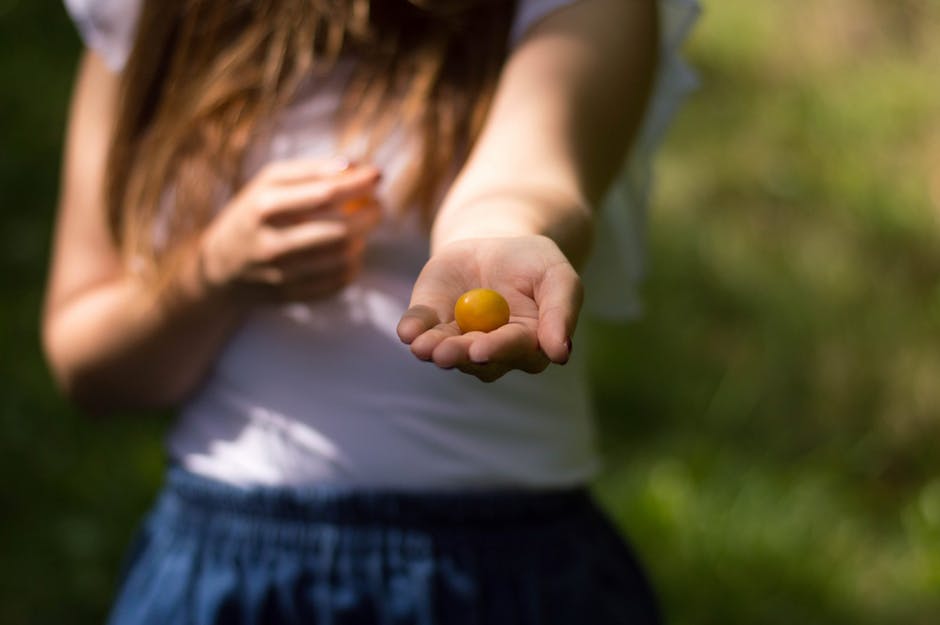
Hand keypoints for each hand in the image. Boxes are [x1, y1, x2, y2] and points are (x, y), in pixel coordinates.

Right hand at [196, 158, 380, 303]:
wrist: (219, 268)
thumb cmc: (251, 215)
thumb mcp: (266, 183)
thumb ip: (309, 170)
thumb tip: (353, 166)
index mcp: (264, 207)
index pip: (325, 193)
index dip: (358, 184)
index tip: (377, 175)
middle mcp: (272, 243)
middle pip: (339, 231)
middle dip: (370, 216)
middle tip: (377, 206)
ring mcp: (282, 274)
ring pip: (342, 258)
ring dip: (363, 240)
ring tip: (363, 227)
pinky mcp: (292, 296)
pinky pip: (338, 282)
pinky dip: (353, 265)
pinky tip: (351, 251)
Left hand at [397, 235, 580, 381]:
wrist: (494, 244)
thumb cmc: (533, 263)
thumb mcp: (556, 276)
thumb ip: (561, 311)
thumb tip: (560, 353)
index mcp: (528, 343)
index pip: (514, 349)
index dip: (496, 350)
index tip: (480, 350)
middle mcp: (491, 351)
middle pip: (475, 359)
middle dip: (459, 354)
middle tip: (444, 353)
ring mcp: (458, 340)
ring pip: (446, 349)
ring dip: (433, 349)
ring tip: (423, 347)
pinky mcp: (431, 323)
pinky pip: (419, 329)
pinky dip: (413, 330)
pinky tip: (408, 333)